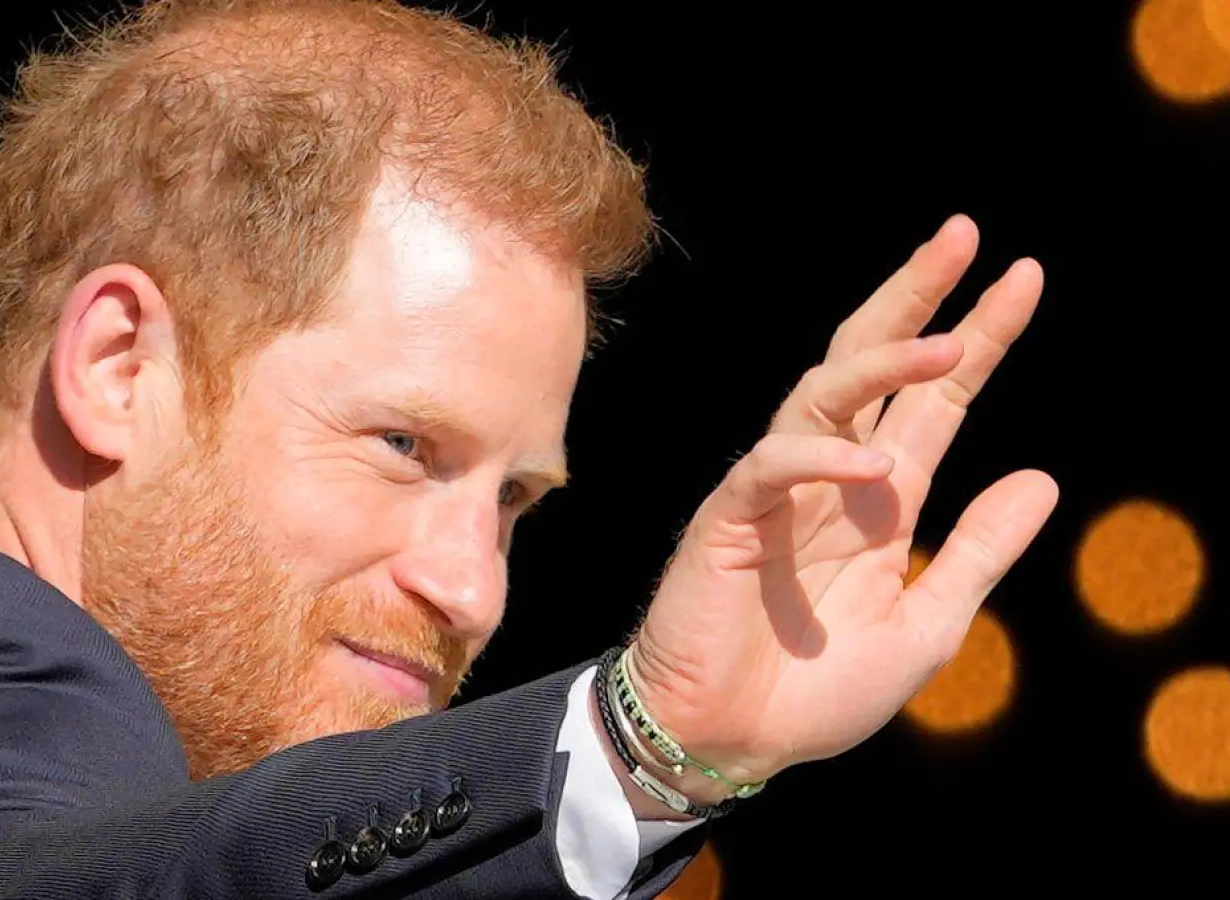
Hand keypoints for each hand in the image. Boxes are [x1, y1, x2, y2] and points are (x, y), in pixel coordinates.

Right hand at [630, 215, 1058, 792]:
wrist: (731, 739)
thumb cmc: (817, 689)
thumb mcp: (927, 624)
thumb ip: (977, 551)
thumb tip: (1041, 476)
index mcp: (880, 499)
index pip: (935, 400)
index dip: (979, 340)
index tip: (1024, 279)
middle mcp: (831, 477)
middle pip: (871, 362)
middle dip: (916, 298)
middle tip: (966, 235)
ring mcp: (777, 491)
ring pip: (822, 395)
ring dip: (884, 363)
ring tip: (951, 343)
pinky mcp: (729, 518)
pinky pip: (772, 467)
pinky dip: (821, 461)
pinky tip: (873, 471)